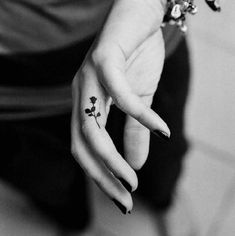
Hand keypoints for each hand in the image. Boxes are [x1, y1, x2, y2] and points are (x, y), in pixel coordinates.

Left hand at [71, 0, 168, 213]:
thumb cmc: (137, 57)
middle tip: (124, 200)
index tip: (122, 198)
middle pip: (83, 146)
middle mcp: (80, 95)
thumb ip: (134, 133)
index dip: (102, 177)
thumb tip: (135, 163)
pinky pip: (121, 95)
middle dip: (102, 177)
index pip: (86, 151)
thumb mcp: (140, 101)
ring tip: (132, 178)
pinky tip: (161, 130)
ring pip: (91, 127)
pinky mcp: (104, 59)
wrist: (141, 17)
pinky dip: (141, 116)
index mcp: (87, 106)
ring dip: (112, 159)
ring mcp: (88, 78)